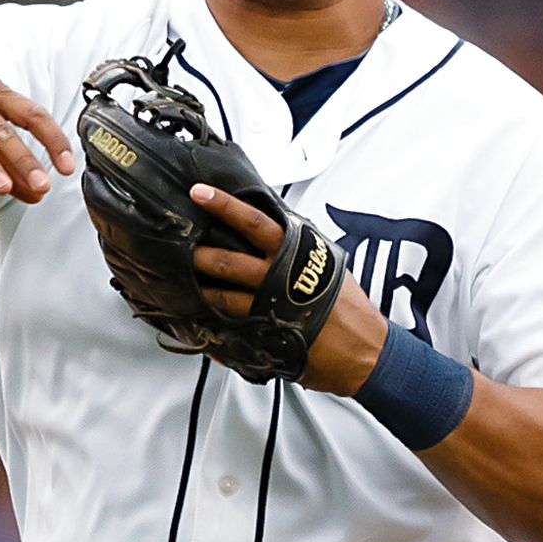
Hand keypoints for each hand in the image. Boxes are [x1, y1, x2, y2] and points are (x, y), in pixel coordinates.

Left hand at [187, 183, 388, 395]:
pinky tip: (194, 320)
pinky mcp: (265, 336)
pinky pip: (229, 329)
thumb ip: (295, 243)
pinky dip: (209, 325)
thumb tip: (269, 221)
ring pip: (224, 296)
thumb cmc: (345, 303)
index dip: (226, 206)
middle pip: (231, 260)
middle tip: (178, 244)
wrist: (364, 349)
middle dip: (200, 253)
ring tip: (180, 281)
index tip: (200, 192)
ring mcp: (270, 308)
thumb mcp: (324, 261)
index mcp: (296, 252)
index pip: (256, 222)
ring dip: (199, 288)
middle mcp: (280, 277)